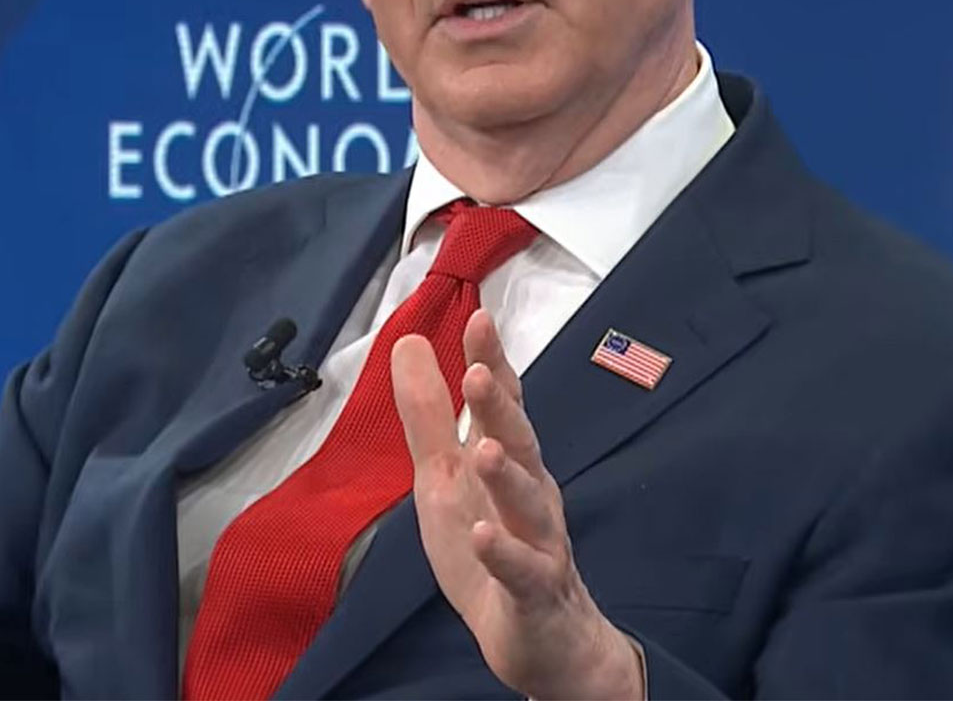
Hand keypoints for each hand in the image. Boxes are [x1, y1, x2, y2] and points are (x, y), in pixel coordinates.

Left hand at [391, 310, 642, 698]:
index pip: (502, 403)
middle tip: (478, 371)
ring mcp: (537, 541)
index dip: (492, 362)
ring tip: (483, 448)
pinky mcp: (533, 591)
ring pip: (526, 502)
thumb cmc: (493, 541)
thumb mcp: (446, 476)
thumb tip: (408, 344)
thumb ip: (430, 414)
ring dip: (506, 475)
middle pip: (519, 441)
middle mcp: (530, 491)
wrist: (544, 634)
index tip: (479, 318)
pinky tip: (482, 535)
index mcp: (508, 460)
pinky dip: (503, 553)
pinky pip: (521, 570)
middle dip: (499, 407)